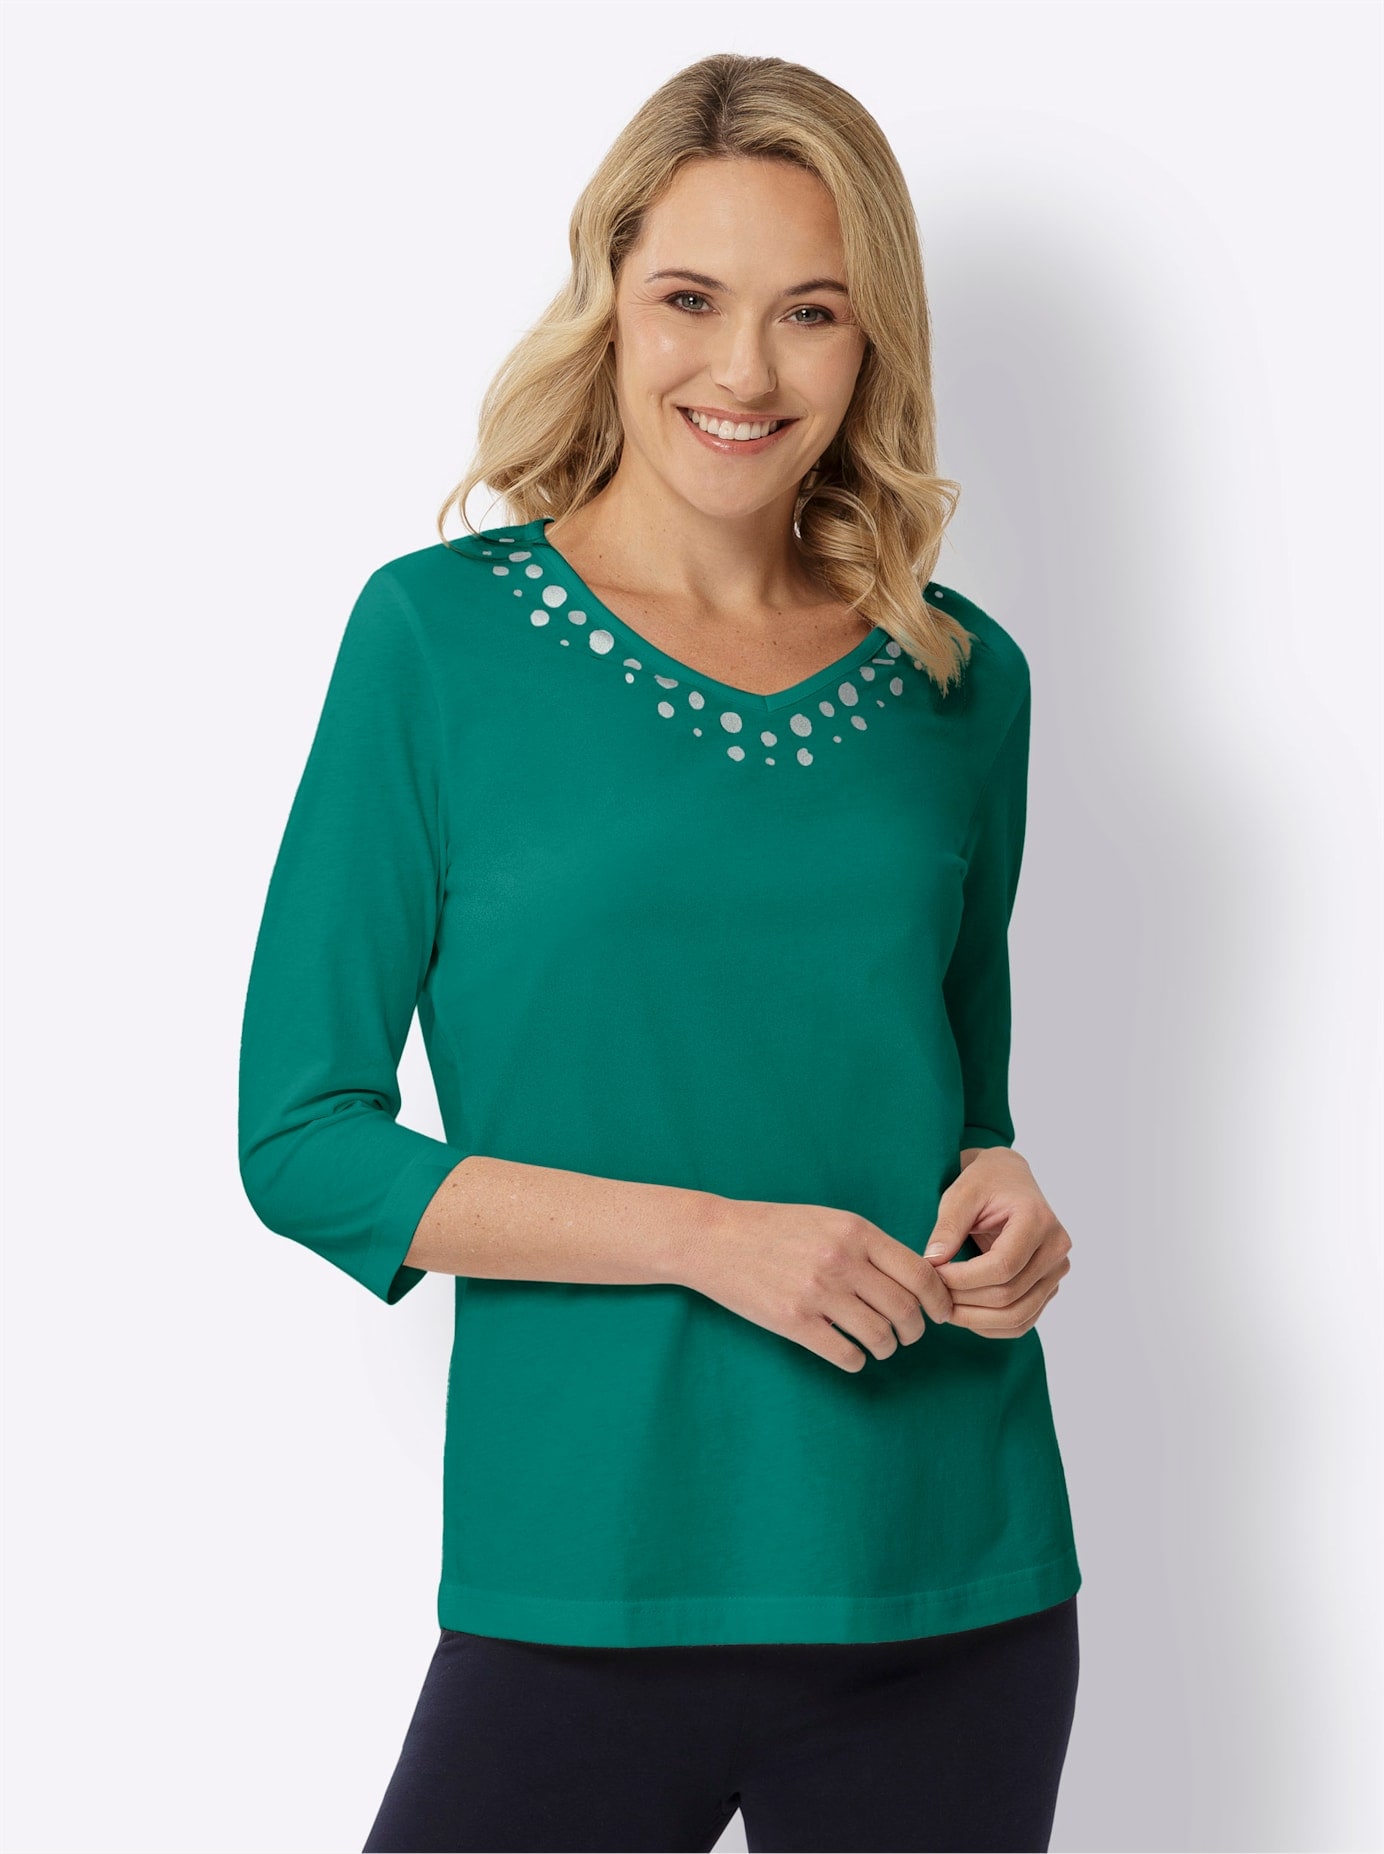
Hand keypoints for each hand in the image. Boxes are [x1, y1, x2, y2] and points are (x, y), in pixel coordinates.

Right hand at [676, 1194, 956, 1372]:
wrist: (715, 1238)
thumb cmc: (774, 1227)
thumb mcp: (828, 1219)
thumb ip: (868, 1245)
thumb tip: (914, 1277)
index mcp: (855, 1231)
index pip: (918, 1273)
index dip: (939, 1299)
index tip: (941, 1313)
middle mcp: (841, 1261)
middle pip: (904, 1309)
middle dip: (915, 1329)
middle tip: (910, 1334)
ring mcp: (817, 1293)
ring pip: (879, 1336)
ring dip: (887, 1347)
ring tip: (880, 1345)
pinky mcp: (794, 1322)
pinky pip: (845, 1354)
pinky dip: (857, 1360)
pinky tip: (851, 1354)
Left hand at [922, 1148, 1070, 1338]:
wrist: (1009, 1180)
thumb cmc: (984, 1183)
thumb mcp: (960, 1194)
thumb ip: (947, 1226)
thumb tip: (932, 1262)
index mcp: (1037, 1220)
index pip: (1002, 1266)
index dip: (963, 1278)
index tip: (933, 1275)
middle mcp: (1056, 1248)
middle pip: (1010, 1295)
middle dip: (965, 1301)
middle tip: (933, 1296)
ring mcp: (1056, 1270)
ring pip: (1018, 1315)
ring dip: (976, 1320)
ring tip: (945, 1308)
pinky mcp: (1049, 1286)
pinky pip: (1023, 1321)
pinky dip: (992, 1326)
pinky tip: (966, 1316)